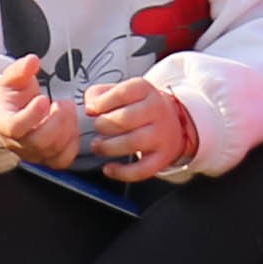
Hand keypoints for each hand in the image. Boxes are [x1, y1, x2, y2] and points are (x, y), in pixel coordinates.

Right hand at [0, 65, 85, 170]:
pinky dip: (73, 145)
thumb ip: (20, 70)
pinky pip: (62, 160)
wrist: (6, 113)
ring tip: (69, 111)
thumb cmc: (9, 96)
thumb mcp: (10, 79)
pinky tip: (72, 127)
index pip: (16, 127)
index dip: (32, 115)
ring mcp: (31, 152)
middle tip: (65, 103)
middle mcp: (16, 142)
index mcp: (4, 122)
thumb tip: (32, 62)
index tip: (44, 98)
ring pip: (52, 152)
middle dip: (58, 122)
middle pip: (38, 142)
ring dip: (67, 131)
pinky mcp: (45, 157)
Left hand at [81, 75, 200, 178]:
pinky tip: (109, 168)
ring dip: (108, 147)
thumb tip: (90, 108)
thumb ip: (99, 95)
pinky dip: (122, 173)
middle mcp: (157, 110)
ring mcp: (161, 135)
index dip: (101, 103)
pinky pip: (142, 170)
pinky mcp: (162, 157)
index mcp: (145, 90)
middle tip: (98, 128)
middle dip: (103, 126)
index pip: (122, 93)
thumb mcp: (121, 92)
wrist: (172, 121)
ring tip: (99, 146)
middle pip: (125, 119)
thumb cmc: (137, 106)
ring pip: (133, 143)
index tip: (91, 110)